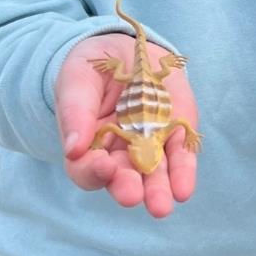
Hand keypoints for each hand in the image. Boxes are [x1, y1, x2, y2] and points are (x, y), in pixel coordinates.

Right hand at [55, 33, 201, 216]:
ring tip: (161, 204)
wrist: (127, 50)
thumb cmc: (92, 70)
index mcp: (87, 146)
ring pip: (153, 175)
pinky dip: (183, 172)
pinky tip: (183, 189)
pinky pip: (180, 155)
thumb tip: (73, 148)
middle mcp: (118, 155)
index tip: (103, 166)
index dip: (93, 172)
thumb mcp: (78, 80)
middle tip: (131, 195)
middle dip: (127, 188)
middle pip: (121, 179)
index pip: (86, 170)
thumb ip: (75, 112)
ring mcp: (149, 146)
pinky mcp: (175, 134)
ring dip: (157, 190)